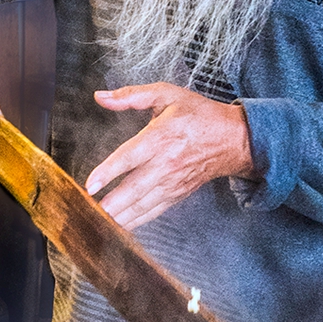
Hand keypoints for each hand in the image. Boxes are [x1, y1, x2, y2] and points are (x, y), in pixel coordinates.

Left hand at [87, 83, 252, 228]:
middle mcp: (165, 164)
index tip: (90, 184)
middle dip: (111, 204)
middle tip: (90, 213)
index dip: (108, 171)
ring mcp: (172, 182)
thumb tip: (102, 96)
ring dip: (119, 217)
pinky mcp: (176, 194)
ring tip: (98, 224)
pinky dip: (135, 221)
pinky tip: (119, 227)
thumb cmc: (200, 116)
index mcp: (160, 137)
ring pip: (142, 205)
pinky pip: (153, 212)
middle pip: (134, 188)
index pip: (130, 157)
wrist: (232, 140)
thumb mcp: (168, 94)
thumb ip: (132, 96)